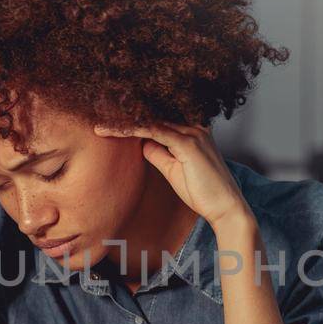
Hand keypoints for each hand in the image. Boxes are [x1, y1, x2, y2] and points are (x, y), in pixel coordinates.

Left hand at [94, 123, 250, 229]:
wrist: (225, 208)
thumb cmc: (202, 192)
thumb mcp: (173, 169)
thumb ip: (158, 153)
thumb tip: (141, 144)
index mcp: (193, 130)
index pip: (157, 120)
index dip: (133, 120)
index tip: (109, 122)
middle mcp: (194, 126)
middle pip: (153, 116)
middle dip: (124, 116)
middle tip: (98, 118)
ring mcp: (193, 133)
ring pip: (150, 120)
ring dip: (122, 121)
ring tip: (99, 124)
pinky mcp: (188, 144)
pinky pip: (153, 131)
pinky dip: (131, 130)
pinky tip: (112, 131)